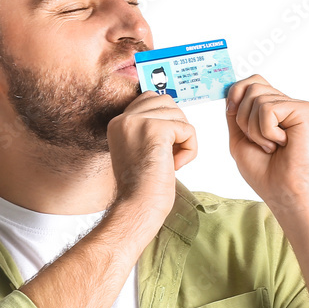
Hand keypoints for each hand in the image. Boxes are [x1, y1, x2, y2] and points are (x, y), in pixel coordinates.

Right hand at [107, 90, 197, 226]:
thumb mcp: (140, 150)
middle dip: (177, 125)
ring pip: (179, 114)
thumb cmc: (142, 188)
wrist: (138, 208)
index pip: (149, 99)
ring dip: (184, 140)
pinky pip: (187, 129)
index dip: (165, 120)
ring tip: (172, 162)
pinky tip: (176, 166)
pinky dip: (190, 149)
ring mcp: (138, 122)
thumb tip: (174, 114)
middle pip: (165, 101)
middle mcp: (124, 119)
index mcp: (118, 123)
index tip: (164, 148)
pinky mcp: (155, 130)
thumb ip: (149, 129)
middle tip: (171, 153)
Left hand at [225, 75, 308, 214]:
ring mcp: (296, 106)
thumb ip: (235, 114)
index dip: (236, 92)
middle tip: (259, 142)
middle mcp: (285, 104)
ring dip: (255, 130)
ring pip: (257, 98)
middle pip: (251, 86)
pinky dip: (266, 132)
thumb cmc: (265, 173)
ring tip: (271, 146)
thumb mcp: (239, 140)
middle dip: (242, 118)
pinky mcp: (305, 110)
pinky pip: (269, 109)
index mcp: (271, 110)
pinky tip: (281, 144)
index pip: (251, 82)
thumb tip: (230, 91)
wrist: (284, 193)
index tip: (231, 112)